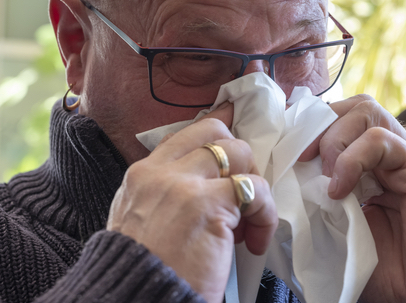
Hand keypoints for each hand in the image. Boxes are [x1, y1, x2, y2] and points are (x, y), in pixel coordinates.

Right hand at [106, 104, 277, 302]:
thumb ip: (167, 197)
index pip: (185, 134)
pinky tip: (254, 242)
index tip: (236, 134)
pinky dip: (265, 214)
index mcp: (141, 176)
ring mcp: (183, 185)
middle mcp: (159, 173)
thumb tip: (214, 187)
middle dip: (239, 160)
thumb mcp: (141, 224)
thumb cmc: (146, 274)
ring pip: (238, 153)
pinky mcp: (209, 205)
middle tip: (242, 197)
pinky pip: (254, 189)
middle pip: (215, 132)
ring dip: (253, 187)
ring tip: (248, 226)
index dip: (217, 132)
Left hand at [303, 95, 405, 302]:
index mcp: (373, 167)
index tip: (284, 152)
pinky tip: (339, 189)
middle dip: (319, 125)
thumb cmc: (397, 271)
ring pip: (367, 112)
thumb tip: (281, 197)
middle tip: (299, 159)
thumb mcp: (345, 234)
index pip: (340, 121)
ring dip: (334, 139)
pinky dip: (352, 159)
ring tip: (323, 175)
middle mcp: (392, 156)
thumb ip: (321, 208)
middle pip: (353, 107)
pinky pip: (382, 141)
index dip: (309, 129)